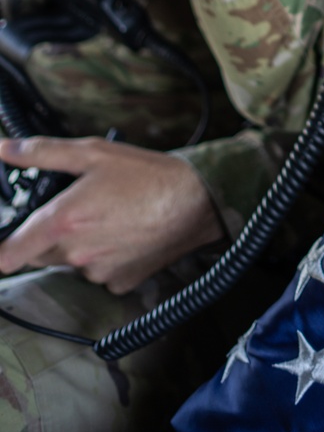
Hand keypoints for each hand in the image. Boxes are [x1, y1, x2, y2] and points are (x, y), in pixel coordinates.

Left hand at [0, 136, 223, 292]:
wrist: (196, 203)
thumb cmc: (147, 175)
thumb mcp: (94, 153)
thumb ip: (44, 152)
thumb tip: (5, 149)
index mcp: (63, 220)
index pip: (9, 253)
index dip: (4, 248)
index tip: (8, 242)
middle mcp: (75, 252)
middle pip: (40, 254)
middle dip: (47, 237)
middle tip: (76, 211)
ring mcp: (97, 272)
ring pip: (71, 263)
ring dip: (78, 247)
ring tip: (109, 218)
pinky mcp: (118, 283)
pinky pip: (99, 273)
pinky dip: (105, 258)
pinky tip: (124, 235)